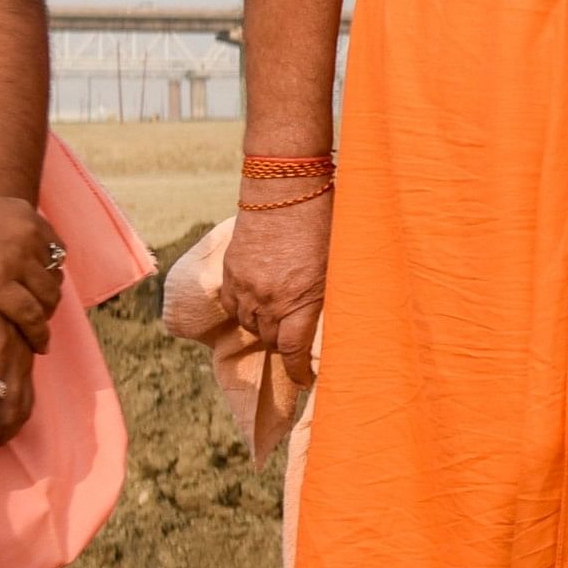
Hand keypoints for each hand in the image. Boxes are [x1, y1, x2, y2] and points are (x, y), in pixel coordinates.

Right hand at [221, 193, 333, 386]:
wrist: (285, 187)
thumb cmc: (322, 222)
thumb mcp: (337, 263)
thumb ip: (327, 297)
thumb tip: (329, 323)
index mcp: (301, 301)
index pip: (294, 351)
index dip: (299, 371)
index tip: (305, 380)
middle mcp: (269, 300)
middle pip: (272, 339)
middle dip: (285, 345)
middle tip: (296, 341)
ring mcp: (246, 287)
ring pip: (249, 324)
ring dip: (264, 326)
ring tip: (278, 319)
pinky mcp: (230, 272)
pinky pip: (232, 305)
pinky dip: (243, 309)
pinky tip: (256, 303)